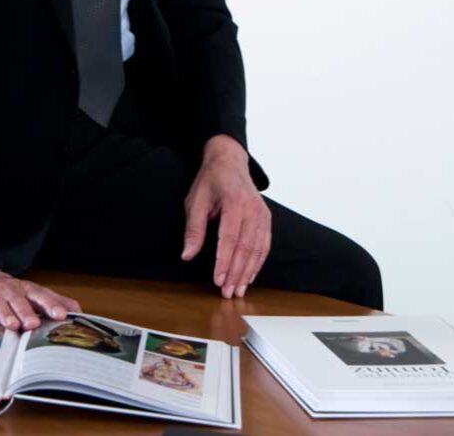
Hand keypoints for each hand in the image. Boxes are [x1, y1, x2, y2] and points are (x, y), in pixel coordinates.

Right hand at [0, 270, 80, 330]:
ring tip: (11, 325)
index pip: (41, 296)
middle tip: (34, 323)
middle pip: (19, 300)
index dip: (51, 304)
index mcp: (26, 290)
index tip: (61, 315)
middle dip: (27, 311)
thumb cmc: (9, 293)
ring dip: (5, 313)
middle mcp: (8, 291)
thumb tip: (78, 311)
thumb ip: (53, 302)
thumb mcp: (31, 295)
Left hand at [181, 135, 270, 299]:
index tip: (218, 280)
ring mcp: (262, 213)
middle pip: (246, 247)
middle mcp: (252, 208)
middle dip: (236, 272)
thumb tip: (187, 254)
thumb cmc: (211, 180)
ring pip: (257, 248)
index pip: (230, 238)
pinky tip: (250, 276)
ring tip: (238, 289)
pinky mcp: (266, 218)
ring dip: (248, 272)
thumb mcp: (195, 201)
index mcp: (234, 201)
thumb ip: (194, 229)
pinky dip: (258, 262)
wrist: (229, 161)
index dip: (224, 262)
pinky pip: (265, 244)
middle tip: (227, 292)